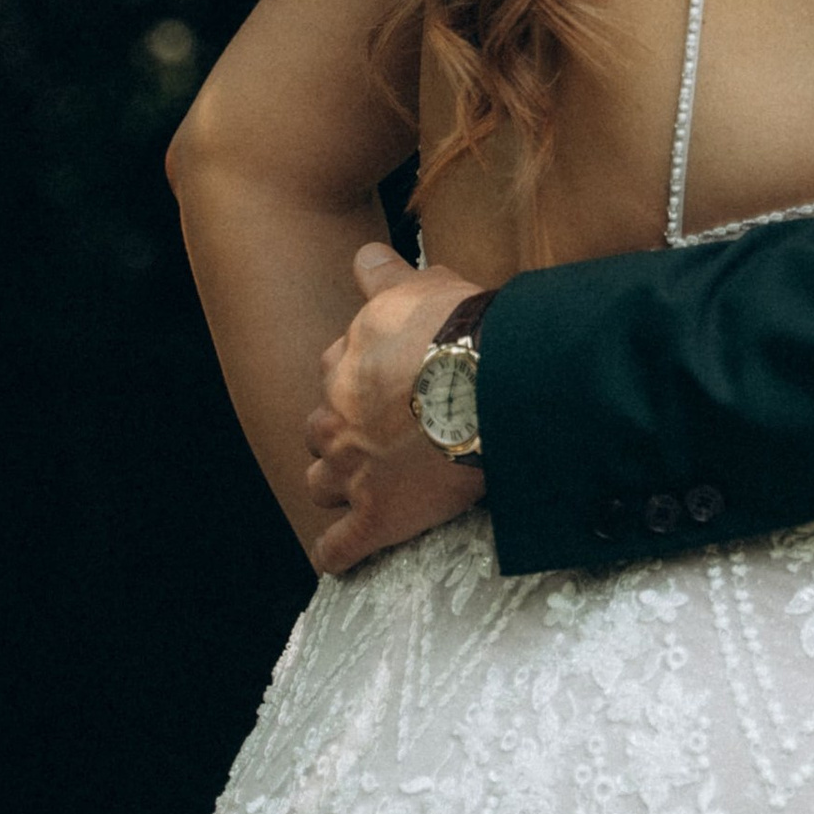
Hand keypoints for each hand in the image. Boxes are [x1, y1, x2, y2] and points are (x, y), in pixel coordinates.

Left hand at [303, 242, 486, 576]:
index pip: (335, 366)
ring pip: (320, 484)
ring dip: (338, 485)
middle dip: (342, 433)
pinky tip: (344, 556)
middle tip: (384, 435)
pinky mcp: (374, 517)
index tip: (388, 382)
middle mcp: (338, 412)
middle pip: (320, 428)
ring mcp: (351, 468)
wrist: (493, 386)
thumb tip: (365, 257)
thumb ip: (388, 277)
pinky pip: (337, 548)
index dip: (360, 376)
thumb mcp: (427, 285)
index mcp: (348, 359)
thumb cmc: (468, 330)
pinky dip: (338, 553)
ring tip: (366, 488)